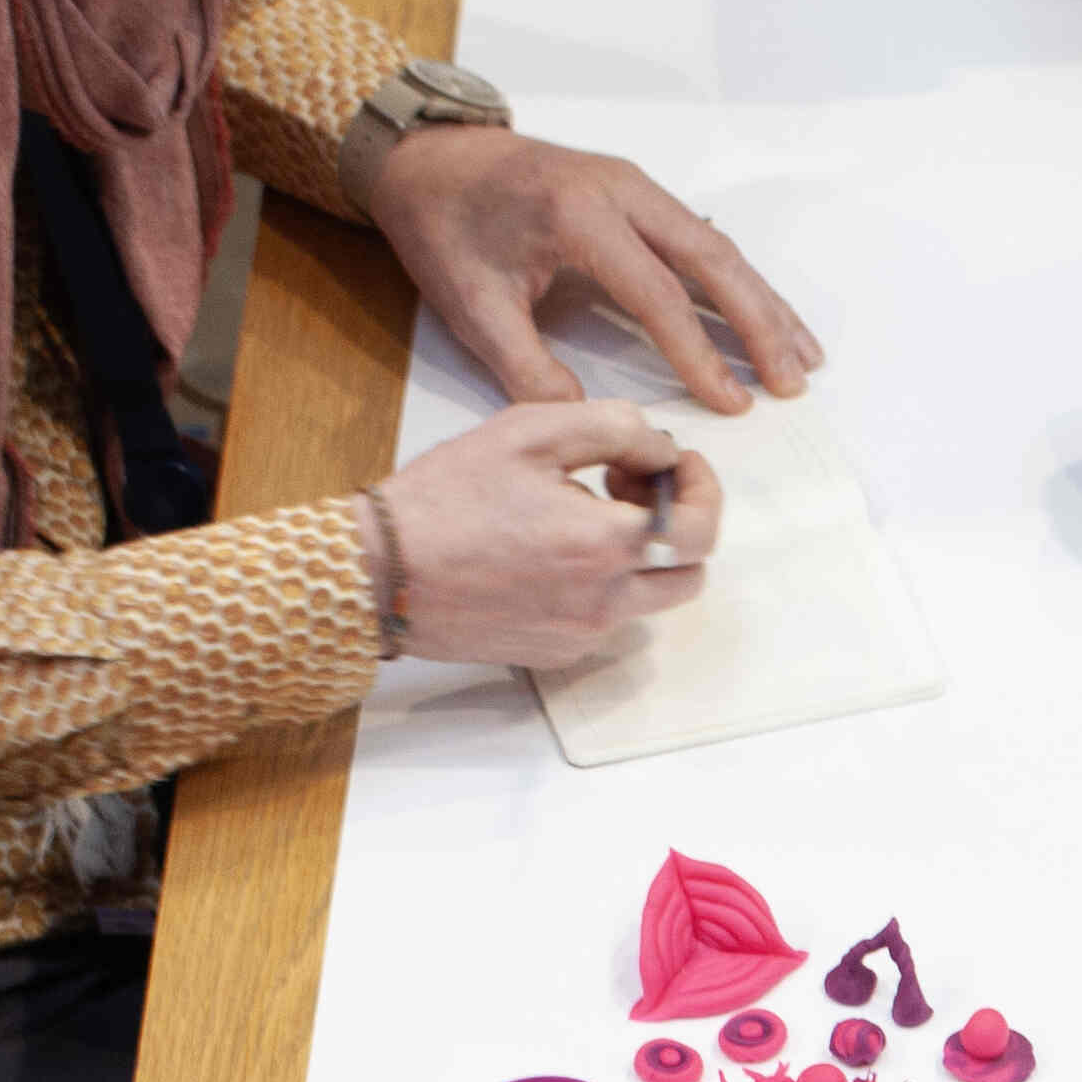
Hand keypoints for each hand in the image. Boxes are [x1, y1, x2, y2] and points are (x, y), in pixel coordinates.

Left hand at [363, 125, 817, 414]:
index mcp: (579, 215)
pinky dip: (739, 281)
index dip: (698, 355)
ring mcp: (634, 188)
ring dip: (764, 302)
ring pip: (718, 246)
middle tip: (792, 383)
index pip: (657, 295)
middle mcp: (620, 191)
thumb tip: (588, 421)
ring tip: (805, 357)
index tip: (731, 404)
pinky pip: (702, 238)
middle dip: (759, 325)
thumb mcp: (471, 304)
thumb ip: (528, 368)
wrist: (426, 156)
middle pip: (712, 260)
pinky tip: (766, 316)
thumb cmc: (444, 226)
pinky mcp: (637, 195)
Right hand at [372, 401, 725, 669]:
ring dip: (639, 555)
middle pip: (688, 573)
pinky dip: (600, 582)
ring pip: (649, 599)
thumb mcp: (528, 431)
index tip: (674, 463)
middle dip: (679, 524)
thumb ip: (612, 427)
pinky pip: (605, 618)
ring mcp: (581, 635)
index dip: (701, 489)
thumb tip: (662, 449)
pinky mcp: (556, 653)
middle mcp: (604, 602)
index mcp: (604, 545)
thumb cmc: (445, 498)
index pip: (701, 530)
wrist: (380, 572)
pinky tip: (550, 549)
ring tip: (584, 514)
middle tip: (631, 487)